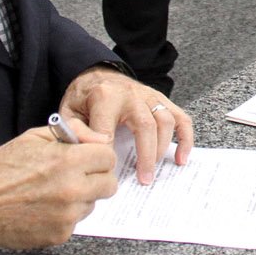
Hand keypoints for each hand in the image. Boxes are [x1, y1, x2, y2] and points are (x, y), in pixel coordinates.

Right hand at [0, 127, 118, 247]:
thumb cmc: (1, 168)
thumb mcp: (34, 137)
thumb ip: (73, 133)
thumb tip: (99, 139)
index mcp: (68, 162)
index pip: (109, 157)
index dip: (97, 156)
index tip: (87, 159)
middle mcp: (72, 190)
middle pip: (109, 184)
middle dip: (96, 178)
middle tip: (77, 176)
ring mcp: (67, 216)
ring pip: (92, 204)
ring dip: (80, 198)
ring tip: (52, 192)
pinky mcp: (59, 235)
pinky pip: (75, 222)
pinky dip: (64, 216)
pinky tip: (43, 208)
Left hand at [59, 66, 193, 184]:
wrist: (97, 75)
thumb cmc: (84, 98)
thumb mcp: (69, 112)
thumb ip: (77, 130)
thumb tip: (93, 147)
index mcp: (105, 97)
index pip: (108, 129)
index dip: (108, 152)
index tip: (109, 172)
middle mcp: (131, 95)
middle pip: (146, 126)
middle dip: (146, 156)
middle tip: (143, 179)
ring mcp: (149, 96)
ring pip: (166, 121)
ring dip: (163, 148)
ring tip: (154, 171)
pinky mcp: (161, 100)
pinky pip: (181, 118)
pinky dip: (185, 138)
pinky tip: (180, 157)